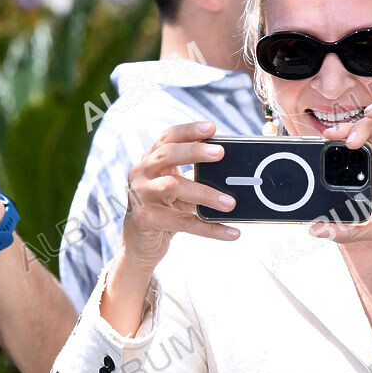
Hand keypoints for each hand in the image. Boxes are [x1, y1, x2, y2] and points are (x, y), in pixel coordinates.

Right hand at [123, 121, 238, 273]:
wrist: (138, 245)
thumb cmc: (163, 212)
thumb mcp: (177, 190)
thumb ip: (195, 178)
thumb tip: (233, 175)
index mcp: (150, 161)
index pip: (168, 138)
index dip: (189, 131)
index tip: (211, 128)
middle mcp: (141, 174)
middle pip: (166, 155)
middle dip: (194, 151)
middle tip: (220, 152)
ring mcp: (141, 196)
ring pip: (172, 187)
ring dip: (204, 193)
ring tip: (230, 203)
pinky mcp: (146, 220)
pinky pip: (182, 222)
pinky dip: (209, 229)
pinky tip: (231, 232)